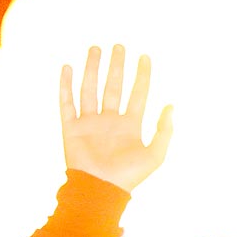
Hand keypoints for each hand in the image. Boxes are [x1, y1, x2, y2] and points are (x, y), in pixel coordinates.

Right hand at [60, 45, 173, 191]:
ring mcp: (90, 122)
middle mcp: (110, 120)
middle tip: (119, 46)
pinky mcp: (71, 127)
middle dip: (117, 67)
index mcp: (130, 126)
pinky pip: (67, 102)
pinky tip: (68, 67)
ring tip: (96, 48)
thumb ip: (164, 131)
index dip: (142, 76)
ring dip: (93, 69)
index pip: (138, 94)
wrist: (101, 189)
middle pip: (114, 87)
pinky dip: (66, 85)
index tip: (145, 57)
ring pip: (91, 89)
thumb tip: (171, 106)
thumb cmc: (130, 176)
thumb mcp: (156, 154)